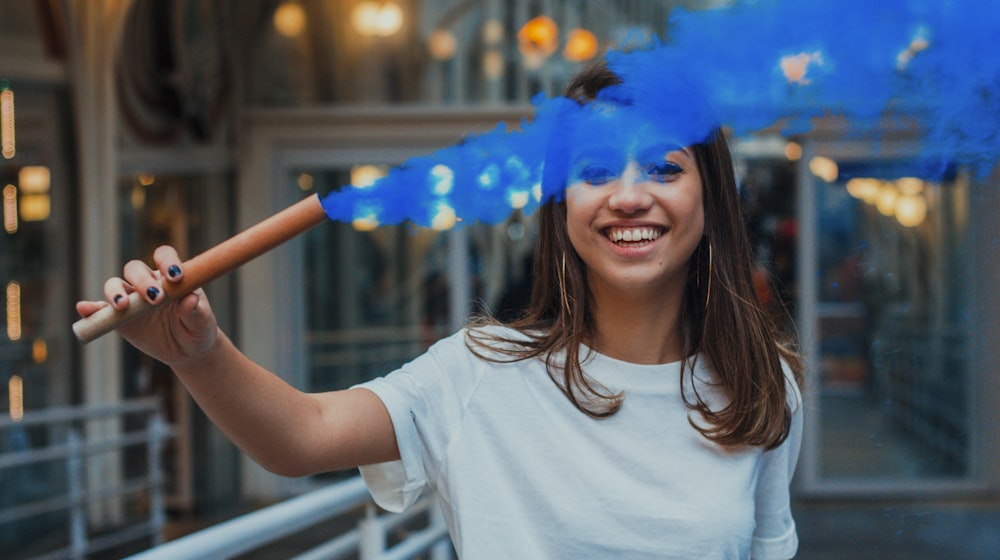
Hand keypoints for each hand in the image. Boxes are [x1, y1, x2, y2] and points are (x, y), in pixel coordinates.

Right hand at [75, 245, 219, 366]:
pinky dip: (91, 308)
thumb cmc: (199, 328)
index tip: (176, 277)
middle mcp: (148, 282)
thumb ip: (197, 310)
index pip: (164, 256)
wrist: (188, 349)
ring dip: (116, 292)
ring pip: (115, 284)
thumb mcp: (203, 322)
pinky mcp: (118, 317)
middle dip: (142, 281)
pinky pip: (100, 310)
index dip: (168, 261)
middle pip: (135, 269)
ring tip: (123, 306)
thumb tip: (189, 299)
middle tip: (156, 299)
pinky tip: (85, 309)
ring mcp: (131, 298)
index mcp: (170, 276)